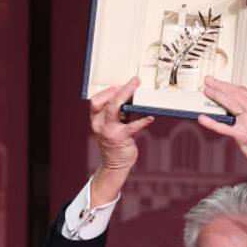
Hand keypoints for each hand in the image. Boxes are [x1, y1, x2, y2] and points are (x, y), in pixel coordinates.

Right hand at [89, 77, 153, 204]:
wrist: (114, 165)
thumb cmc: (115, 143)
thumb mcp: (111, 127)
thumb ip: (117, 114)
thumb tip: (130, 98)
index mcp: (96, 119)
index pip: (96, 100)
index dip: (108, 91)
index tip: (120, 84)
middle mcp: (100, 123)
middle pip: (106, 101)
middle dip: (120, 89)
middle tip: (134, 81)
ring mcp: (109, 131)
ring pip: (114, 108)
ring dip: (126, 95)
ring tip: (137, 88)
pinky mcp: (121, 138)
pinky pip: (132, 126)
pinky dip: (142, 121)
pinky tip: (150, 117)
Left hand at [198, 76, 246, 198]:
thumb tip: (232, 103)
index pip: (242, 90)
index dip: (228, 85)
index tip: (218, 81)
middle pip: (234, 94)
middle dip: (219, 86)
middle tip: (208, 81)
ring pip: (229, 104)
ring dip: (216, 96)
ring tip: (206, 92)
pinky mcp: (241, 135)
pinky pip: (223, 127)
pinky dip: (211, 122)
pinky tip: (202, 118)